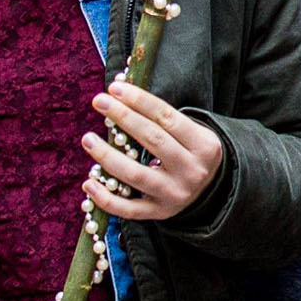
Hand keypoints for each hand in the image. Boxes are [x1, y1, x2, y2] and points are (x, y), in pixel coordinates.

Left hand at [84, 82, 225, 220]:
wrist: (212, 191)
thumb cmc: (192, 153)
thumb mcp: (192, 133)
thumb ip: (162, 120)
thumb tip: (120, 97)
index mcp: (204, 145)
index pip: (168, 117)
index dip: (140, 101)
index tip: (115, 88)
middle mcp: (192, 170)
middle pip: (153, 140)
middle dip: (123, 117)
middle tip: (99, 101)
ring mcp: (175, 194)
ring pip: (136, 175)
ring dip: (107, 156)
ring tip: (88, 139)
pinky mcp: (159, 212)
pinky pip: (128, 209)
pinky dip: (106, 198)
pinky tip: (88, 183)